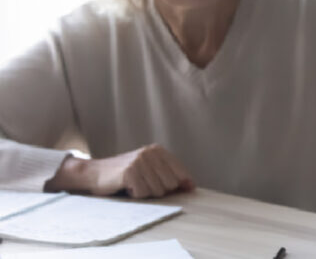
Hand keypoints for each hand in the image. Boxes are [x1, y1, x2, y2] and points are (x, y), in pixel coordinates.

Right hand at [46, 144, 194, 197]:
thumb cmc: (125, 175)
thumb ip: (170, 176)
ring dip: (145, 193)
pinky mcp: (129, 171)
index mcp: (158, 150)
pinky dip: (135, 195)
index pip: (181, 171)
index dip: (183, 183)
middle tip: (144, 185)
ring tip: (135, 185)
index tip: (187, 189)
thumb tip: (191, 186)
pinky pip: (142, 193)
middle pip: (171, 184)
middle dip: (159, 190)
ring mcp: (140, 161)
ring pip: (157, 191)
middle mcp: (150, 152)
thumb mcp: (150, 170)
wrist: (95, 173)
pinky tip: (126, 187)